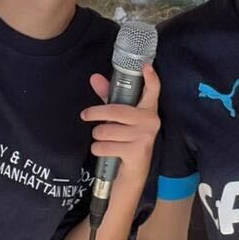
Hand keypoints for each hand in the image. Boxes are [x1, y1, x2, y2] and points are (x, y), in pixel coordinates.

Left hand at [81, 64, 160, 183]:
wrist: (133, 172)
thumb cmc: (125, 139)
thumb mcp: (118, 117)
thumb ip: (108, 97)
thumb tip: (94, 78)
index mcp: (148, 109)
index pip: (153, 91)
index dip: (151, 78)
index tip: (146, 67)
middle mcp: (150, 121)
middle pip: (115, 110)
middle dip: (95, 113)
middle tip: (85, 115)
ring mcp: (144, 137)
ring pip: (107, 130)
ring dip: (98, 136)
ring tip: (102, 139)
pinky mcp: (136, 152)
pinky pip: (106, 146)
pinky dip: (98, 149)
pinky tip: (104, 151)